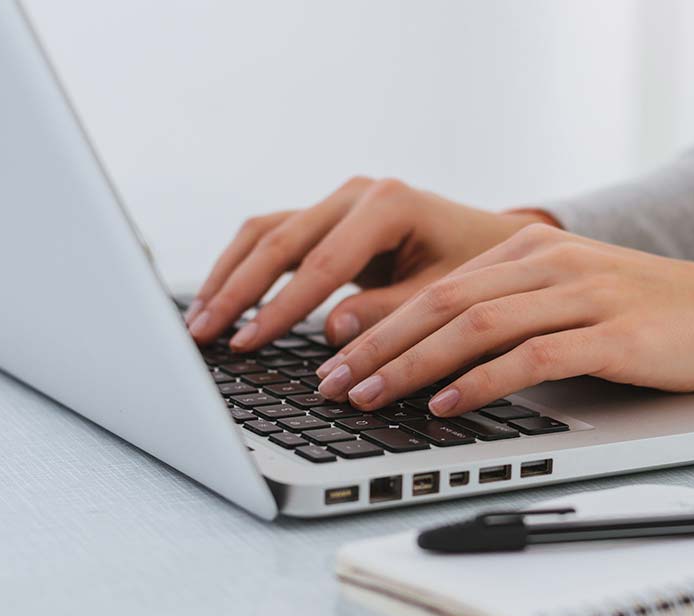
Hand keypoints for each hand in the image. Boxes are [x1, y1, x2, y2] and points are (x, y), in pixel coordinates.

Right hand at [185, 177, 556, 349]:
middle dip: (237, 291)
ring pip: (267, 232)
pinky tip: (223, 301)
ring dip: (229, 276)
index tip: (248, 344)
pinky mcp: (331, 218)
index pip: (322, 262)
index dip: (281, 308)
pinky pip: (276, 238)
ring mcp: (340, 201)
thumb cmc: (480, 269)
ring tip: (198, 321)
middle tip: (201, 335)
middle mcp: (357, 193)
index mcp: (389, 204)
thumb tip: (333, 334)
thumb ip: (392, 314)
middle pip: (280, 239)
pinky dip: (246, 268)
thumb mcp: (446, 295)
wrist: (495, 242)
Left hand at [315, 224, 693, 414]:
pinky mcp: (611, 333)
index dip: (379, 324)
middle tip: (332, 384)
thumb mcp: (572, 296)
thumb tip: (437, 354)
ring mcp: (581, 294)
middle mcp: (549, 262)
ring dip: (412, 364)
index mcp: (532, 248)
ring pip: (475, 325)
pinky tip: (444, 404)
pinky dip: (480, 381)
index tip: (337, 360)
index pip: (437, 287)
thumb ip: (512, 311)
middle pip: (441, 302)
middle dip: (377, 345)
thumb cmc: (651, 315)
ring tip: (369, 397)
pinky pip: (530, 356)